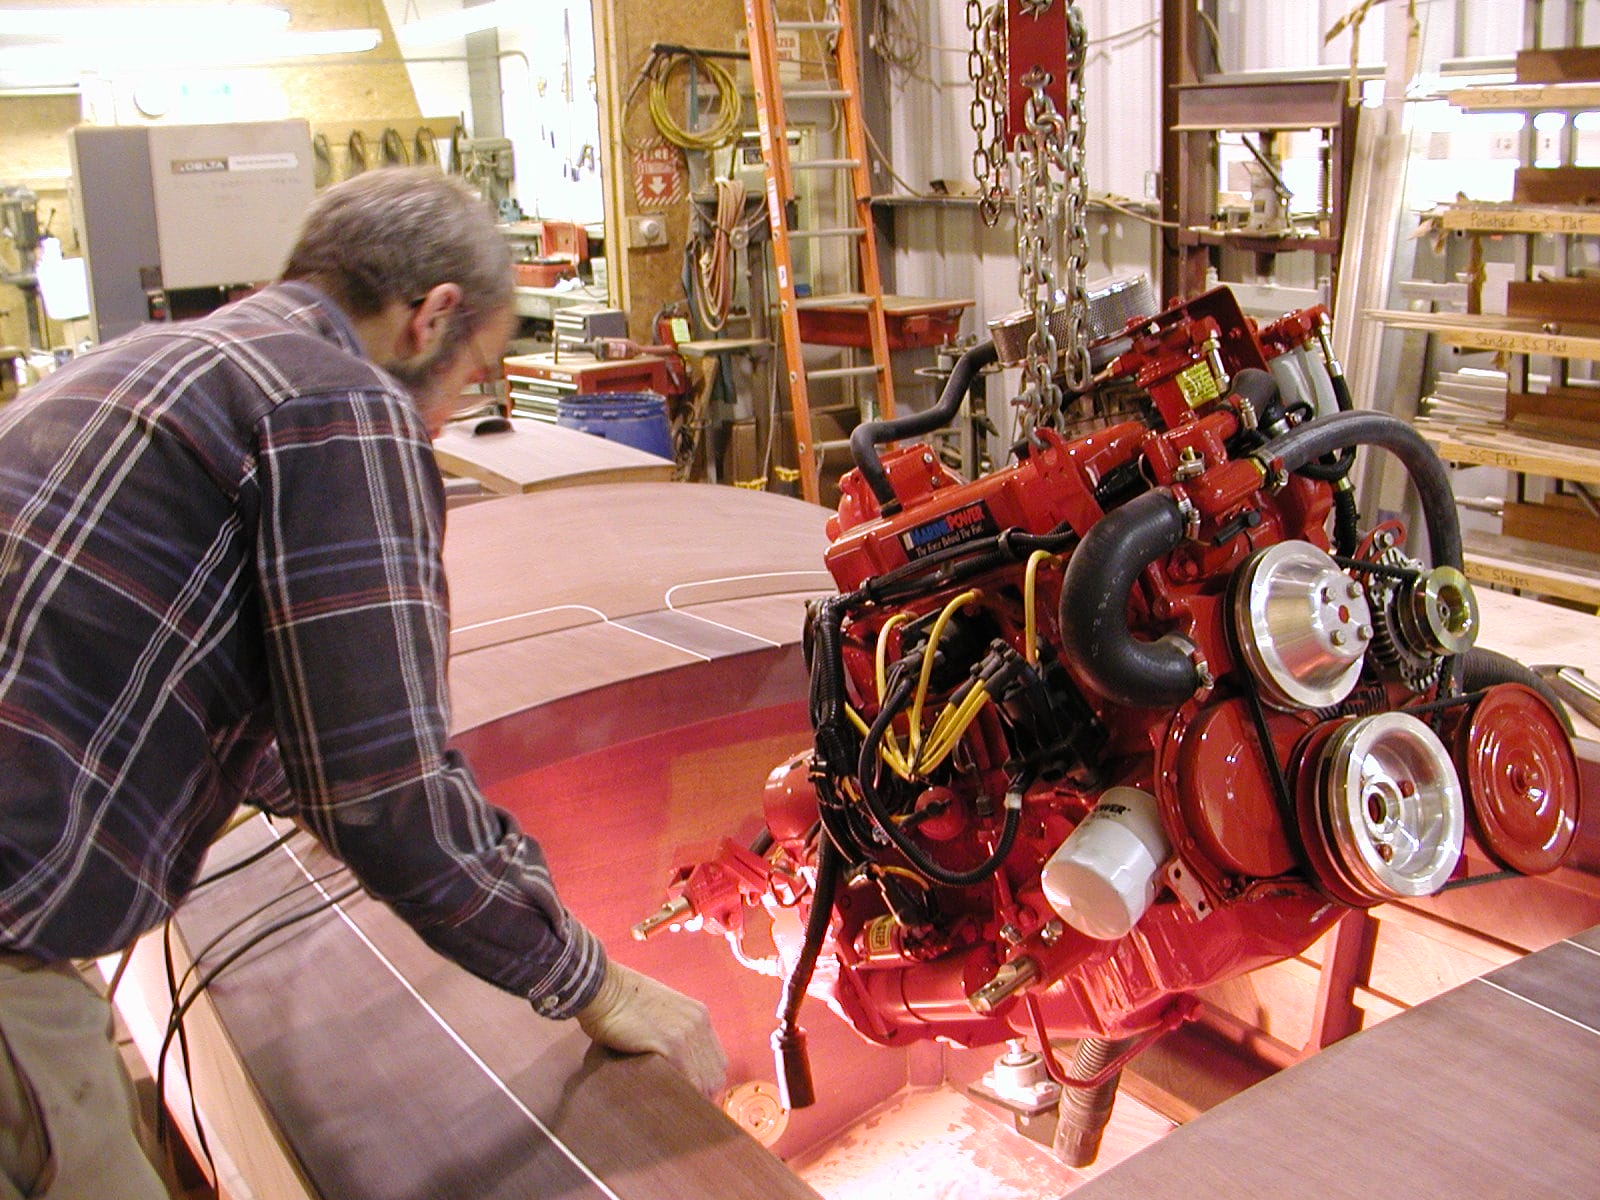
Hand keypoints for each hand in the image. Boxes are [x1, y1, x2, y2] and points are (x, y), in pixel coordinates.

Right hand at [575, 961, 727, 1096]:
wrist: (602, 988)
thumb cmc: (621, 1001)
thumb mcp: (660, 1012)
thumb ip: (674, 1032)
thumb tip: (676, 1064)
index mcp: (699, 1015)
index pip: (718, 1062)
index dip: (705, 1081)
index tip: (689, 1093)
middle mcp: (699, 1024)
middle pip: (715, 1076)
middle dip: (700, 1095)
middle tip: (678, 1105)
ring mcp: (686, 1034)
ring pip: (704, 1082)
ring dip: (689, 1097)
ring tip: (670, 1106)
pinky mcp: (670, 1044)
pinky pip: (687, 1081)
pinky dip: (678, 1094)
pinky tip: (663, 1100)